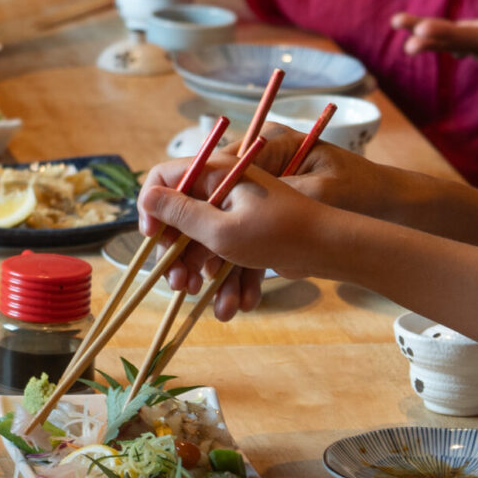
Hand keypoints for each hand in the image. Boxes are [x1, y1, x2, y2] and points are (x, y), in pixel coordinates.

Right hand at [141, 166, 332, 282]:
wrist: (331, 249)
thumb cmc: (279, 234)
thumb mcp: (222, 229)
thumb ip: (181, 214)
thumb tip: (147, 196)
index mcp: (216, 172)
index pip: (165, 177)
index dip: (152, 207)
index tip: (153, 238)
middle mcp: (224, 186)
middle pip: (181, 214)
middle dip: (176, 252)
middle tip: (176, 283)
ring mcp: (237, 209)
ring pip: (203, 239)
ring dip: (200, 271)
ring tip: (200, 297)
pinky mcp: (250, 231)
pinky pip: (227, 252)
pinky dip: (228, 276)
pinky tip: (236, 304)